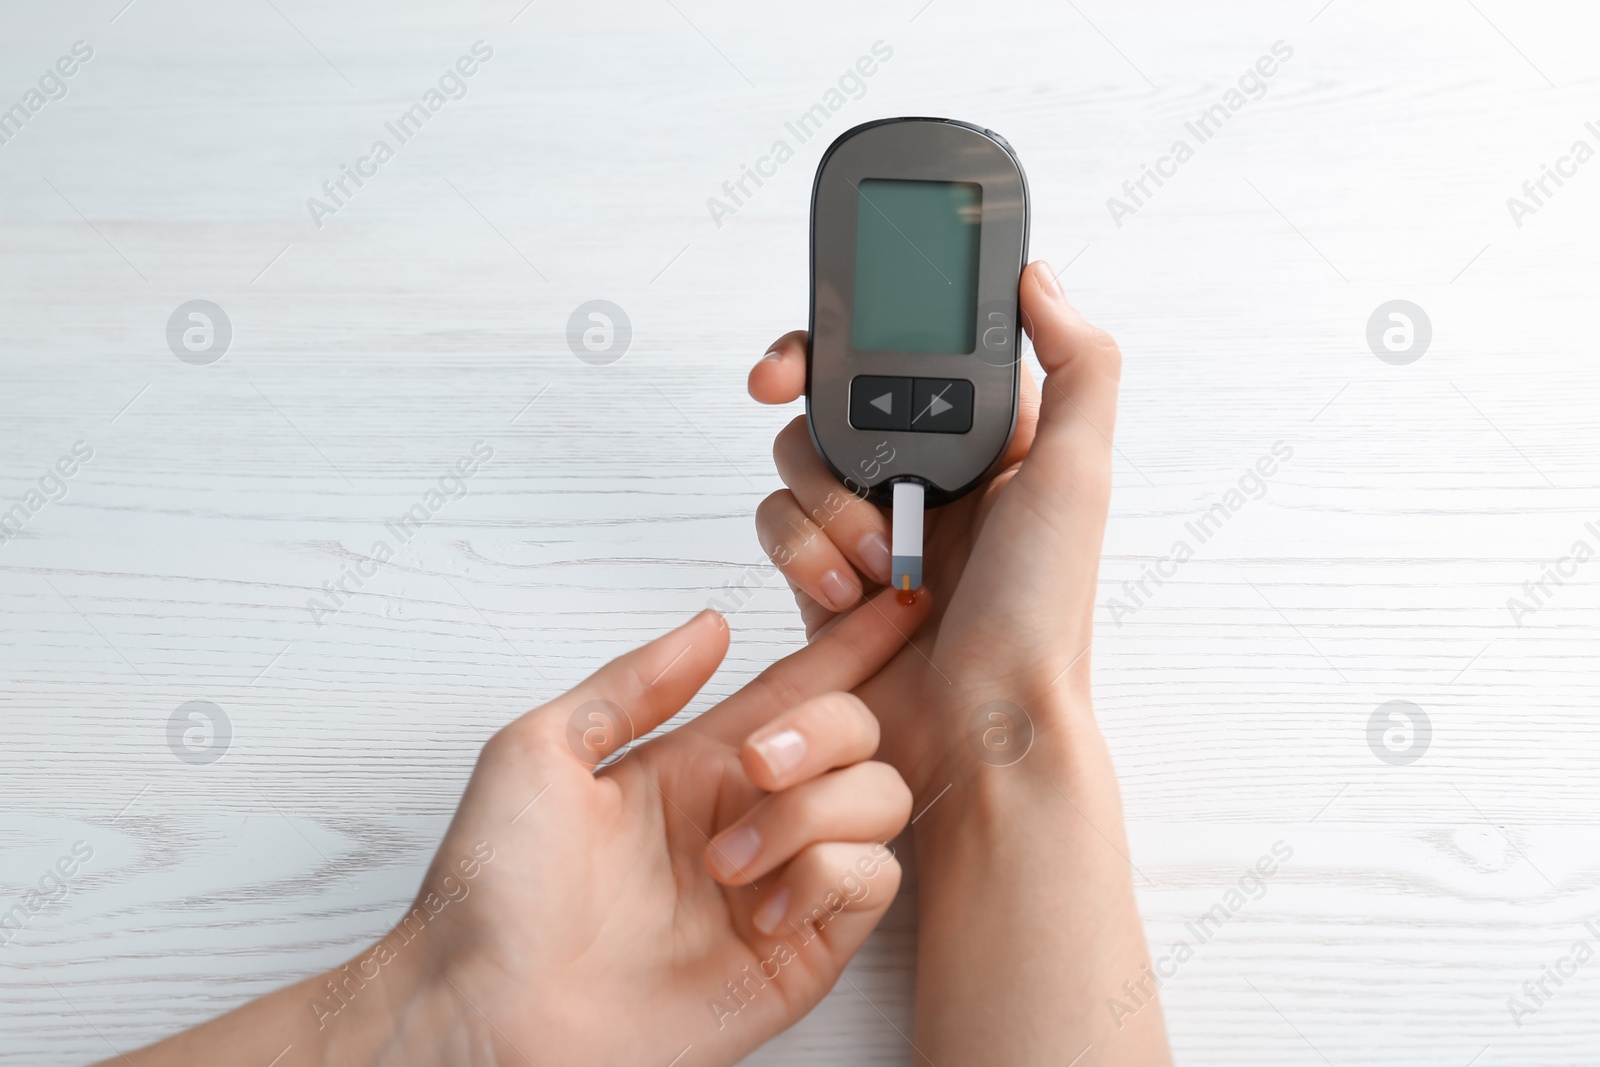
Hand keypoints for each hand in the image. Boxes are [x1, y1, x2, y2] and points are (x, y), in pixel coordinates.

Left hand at [106, 590, 930, 1066]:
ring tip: (727, 861)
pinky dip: (829, 875)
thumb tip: (711, 625)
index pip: (797, 688)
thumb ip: (633, 684)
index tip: (900, 602)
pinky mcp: (799, 953)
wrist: (488, 1012)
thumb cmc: (493, 892)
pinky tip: (761, 907)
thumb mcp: (539, 753)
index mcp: (695, 765)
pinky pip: (874, 882)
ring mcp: (779, 885)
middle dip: (826, 727)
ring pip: (878, 801)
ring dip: (811, 812)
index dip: (852, 644)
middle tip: (758, 761)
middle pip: (857, 734)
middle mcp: (749, 817)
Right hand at [747, 261, 1120, 796]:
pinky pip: (779, 528)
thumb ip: (1078, 365)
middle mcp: (924, 473)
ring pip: (796, 460)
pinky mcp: (824, 577)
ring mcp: (869, 525)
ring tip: (876, 562)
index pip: (907, 351)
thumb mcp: (1079, 475)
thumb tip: (1039, 274)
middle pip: (834, 395)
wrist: (985, 734)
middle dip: (812, 405)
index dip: (854, 328)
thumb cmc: (1041, 614)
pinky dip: (800, 552)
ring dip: (823, 503)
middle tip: (783, 394)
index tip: (819, 333)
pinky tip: (844, 592)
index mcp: (985, 437)